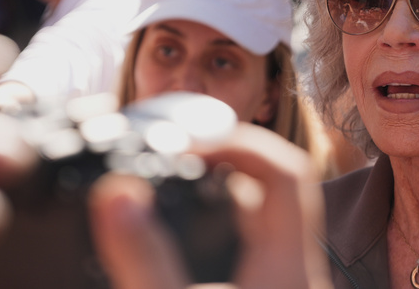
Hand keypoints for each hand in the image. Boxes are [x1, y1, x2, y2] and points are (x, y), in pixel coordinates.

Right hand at [88, 122, 330, 288]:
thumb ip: (144, 256)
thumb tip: (119, 195)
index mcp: (287, 266)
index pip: (288, 171)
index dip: (242, 143)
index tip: (191, 147)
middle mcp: (299, 273)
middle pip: (277, 191)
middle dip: (227, 167)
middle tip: (179, 162)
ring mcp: (289, 287)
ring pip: (265, 226)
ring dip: (224, 203)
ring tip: (177, 193)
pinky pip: (258, 252)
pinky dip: (225, 235)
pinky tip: (186, 244)